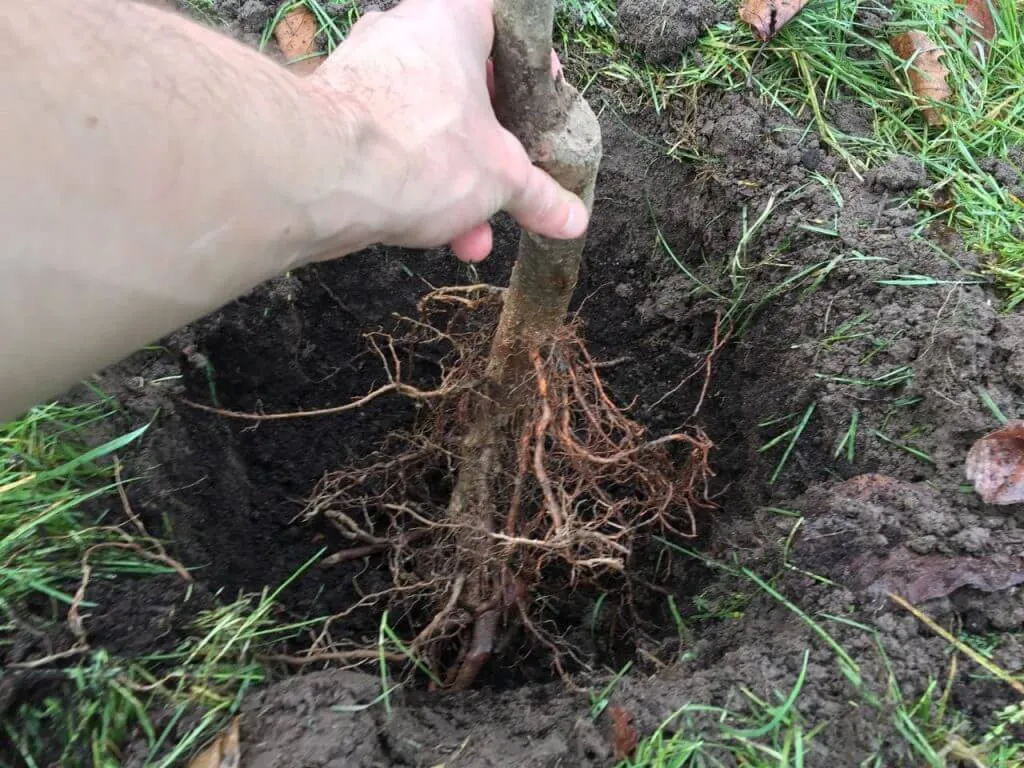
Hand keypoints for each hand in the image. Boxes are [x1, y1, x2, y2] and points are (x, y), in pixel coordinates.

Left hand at [307, 0, 588, 262]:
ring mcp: (363, 75)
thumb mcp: (502, 178)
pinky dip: (415, 186)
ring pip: (427, 127)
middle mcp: (403, 34)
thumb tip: (574, 217)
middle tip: (510, 186)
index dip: (529, 63)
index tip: (542, 104)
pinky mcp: (335, 117)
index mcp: (451, 20)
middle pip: (465, 88)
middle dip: (491, 153)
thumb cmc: (423, 150)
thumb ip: (540, 194)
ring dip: (456, 184)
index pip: (502, 20)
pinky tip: (435, 236)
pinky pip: (391, 147)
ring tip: (474, 236)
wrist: (321, 178)